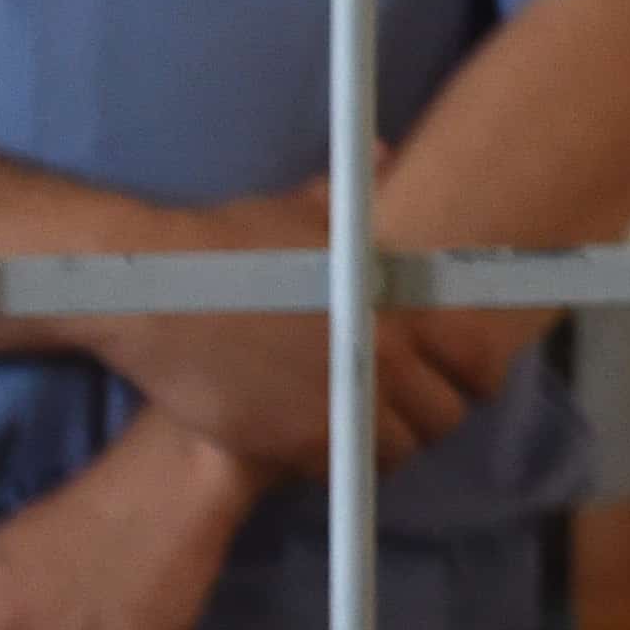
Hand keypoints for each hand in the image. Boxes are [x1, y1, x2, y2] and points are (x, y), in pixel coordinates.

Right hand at [90, 186, 477, 473]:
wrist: (155, 293)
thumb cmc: (228, 244)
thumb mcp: (304, 210)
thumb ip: (359, 195)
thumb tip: (394, 158)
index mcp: (394, 306)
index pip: (473, 361)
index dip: (474, 376)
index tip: (464, 381)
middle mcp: (379, 361)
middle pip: (442, 415)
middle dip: (432, 414)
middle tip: (409, 407)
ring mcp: (339, 407)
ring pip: (396, 451)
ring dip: (389, 443)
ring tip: (368, 427)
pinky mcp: (294, 446)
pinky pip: (344, 470)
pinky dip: (342, 462)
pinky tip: (324, 441)